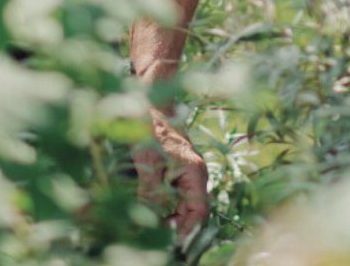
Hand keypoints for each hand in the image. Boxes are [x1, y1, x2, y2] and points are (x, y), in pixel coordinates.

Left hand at [132, 113, 208, 237]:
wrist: (149, 104)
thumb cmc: (151, 129)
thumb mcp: (149, 164)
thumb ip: (152, 195)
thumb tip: (150, 223)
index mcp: (195, 173)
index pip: (200, 211)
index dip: (188, 231)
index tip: (172, 244)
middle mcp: (194, 175)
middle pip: (192, 212)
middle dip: (177, 228)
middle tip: (157, 240)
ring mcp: (185, 174)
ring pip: (182, 206)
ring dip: (169, 220)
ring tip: (150, 229)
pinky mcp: (174, 172)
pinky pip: (174, 197)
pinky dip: (163, 209)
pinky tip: (150, 214)